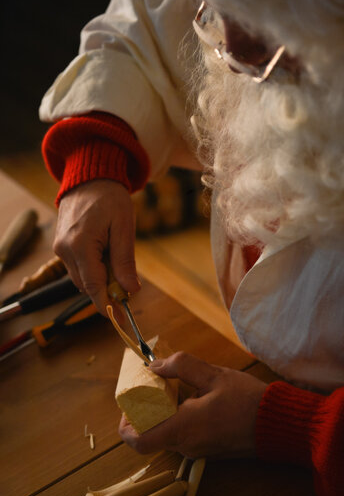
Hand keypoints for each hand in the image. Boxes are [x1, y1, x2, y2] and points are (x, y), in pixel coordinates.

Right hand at [53, 180, 139, 314]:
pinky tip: (107, 256)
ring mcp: (60, 248)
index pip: (93, 285)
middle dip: (108, 291)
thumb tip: (131, 290)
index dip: (107, 304)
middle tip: (130, 288)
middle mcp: (65, 250)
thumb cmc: (110, 198)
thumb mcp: (124, 228)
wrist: (90, 176)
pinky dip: (94, 269)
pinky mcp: (61, 246)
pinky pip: (78, 267)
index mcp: (80, 245)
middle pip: (87, 285)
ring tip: (119, 263)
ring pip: (82, 278)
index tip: (120, 319)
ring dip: (101, 279)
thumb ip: (125, 260)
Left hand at [119, 352, 266, 458]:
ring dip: (165, 415)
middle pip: (151, 436)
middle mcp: (187, 445)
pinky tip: (193, 399)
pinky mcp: (208, 451)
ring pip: (168, 435)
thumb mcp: (214, 375)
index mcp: (184, 428)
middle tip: (152, 388)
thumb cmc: (248, 399)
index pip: (139, 441)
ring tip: (176, 389)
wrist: (279, 424)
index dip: (126, 425)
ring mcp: (198, 451)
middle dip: (146, 412)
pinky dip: (180, 420)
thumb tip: (154, 366)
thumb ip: (182, 366)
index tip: (129, 406)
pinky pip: (184, 437)